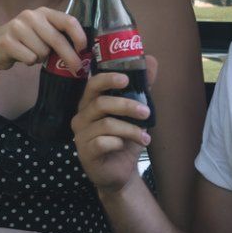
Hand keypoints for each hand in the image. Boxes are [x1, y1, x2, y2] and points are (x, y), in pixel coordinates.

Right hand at [0, 7, 86, 74]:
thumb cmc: (23, 42)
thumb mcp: (41, 33)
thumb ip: (58, 37)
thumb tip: (81, 54)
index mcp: (43, 12)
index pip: (68, 21)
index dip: (79, 36)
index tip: (83, 50)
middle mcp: (31, 16)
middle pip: (57, 40)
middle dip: (69, 57)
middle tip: (77, 69)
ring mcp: (17, 27)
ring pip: (42, 52)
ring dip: (40, 58)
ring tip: (30, 53)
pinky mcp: (7, 41)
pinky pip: (29, 58)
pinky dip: (28, 62)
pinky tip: (21, 56)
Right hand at [71, 56, 156, 190]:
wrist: (121, 172)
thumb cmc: (124, 139)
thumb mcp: (136, 113)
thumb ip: (142, 88)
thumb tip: (151, 60)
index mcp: (91, 103)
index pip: (93, 84)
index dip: (107, 79)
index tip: (126, 79)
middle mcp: (82, 117)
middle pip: (100, 103)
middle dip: (126, 105)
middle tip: (147, 112)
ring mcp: (81, 135)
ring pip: (106, 124)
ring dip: (130, 129)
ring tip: (145, 137)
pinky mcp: (85, 153)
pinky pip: (102, 142)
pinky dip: (118, 142)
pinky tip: (124, 146)